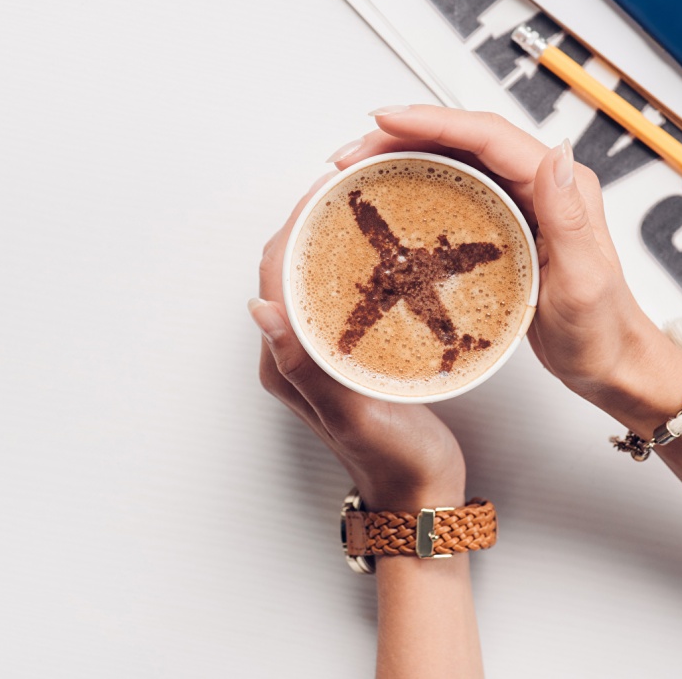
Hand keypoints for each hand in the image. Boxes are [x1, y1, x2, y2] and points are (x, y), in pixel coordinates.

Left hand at [250, 175, 466, 511]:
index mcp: (286, 365)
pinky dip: (351, 263)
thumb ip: (305, 367)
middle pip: (288, 270)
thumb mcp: (352, 415)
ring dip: (328, 238)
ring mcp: (320, 354)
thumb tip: (260, 309)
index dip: (294, 227)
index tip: (325, 189)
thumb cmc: (394, 462)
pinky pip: (338, 295)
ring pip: (312, 279)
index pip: (274, 277)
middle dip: (308, 222)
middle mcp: (295, 355)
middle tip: (346, 185)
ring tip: (360, 204)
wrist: (421, 496)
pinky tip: (380, 250)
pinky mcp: (346, 355)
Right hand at [332, 105, 681, 434]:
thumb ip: (569, 218)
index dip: (432, 121)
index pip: (487, 136)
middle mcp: (540, 184)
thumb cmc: (600, 330)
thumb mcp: (585, 279)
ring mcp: (518, 204)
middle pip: (462, 138)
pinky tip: (386, 195)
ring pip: (452, 161)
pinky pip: (452, 191)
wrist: (609, 364)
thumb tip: (557, 153)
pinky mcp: (501, 227)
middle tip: (351, 154)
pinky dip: (414, 185)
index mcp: (560, 185)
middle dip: (402, 135)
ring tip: (356, 168)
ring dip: (402, 156)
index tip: (384, 121)